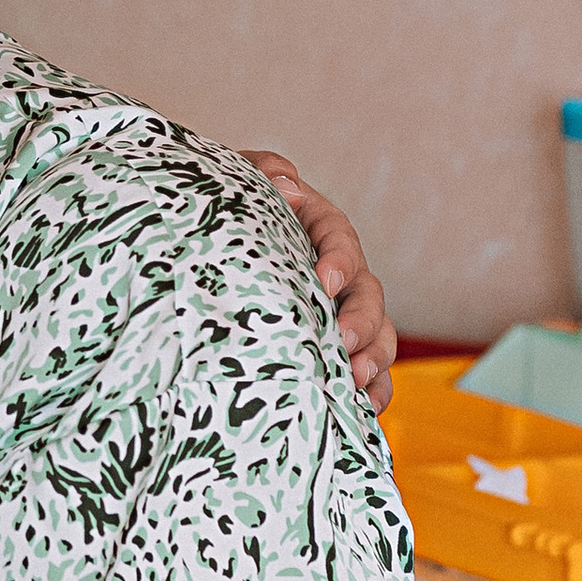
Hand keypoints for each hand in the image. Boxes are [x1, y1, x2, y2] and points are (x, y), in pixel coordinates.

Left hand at [245, 152, 396, 408]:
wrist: (203, 252)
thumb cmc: (221, 214)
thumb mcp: (236, 184)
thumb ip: (260, 170)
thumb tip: (285, 180)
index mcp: (316, 228)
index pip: (338, 237)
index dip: (338, 258)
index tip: (324, 279)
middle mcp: (338, 273)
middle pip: (368, 294)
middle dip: (361, 320)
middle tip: (343, 342)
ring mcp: (342, 313)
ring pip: (378, 336)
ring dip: (373, 359)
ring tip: (355, 380)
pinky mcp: (338, 350)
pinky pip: (370, 374)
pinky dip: (373, 393)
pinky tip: (362, 411)